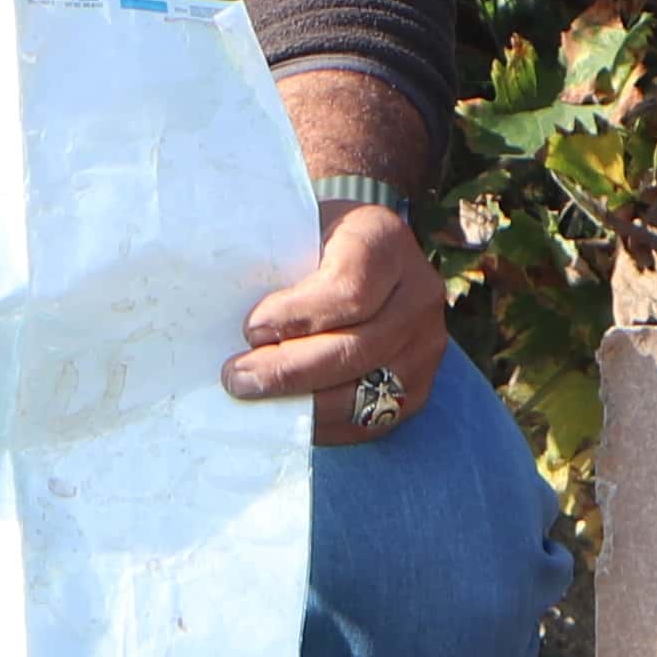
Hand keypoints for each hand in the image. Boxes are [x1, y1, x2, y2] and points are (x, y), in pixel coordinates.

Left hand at [226, 200, 451, 447]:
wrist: (357, 257)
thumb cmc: (309, 244)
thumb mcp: (293, 232)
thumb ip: (269, 266)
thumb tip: (230, 326)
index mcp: (384, 240)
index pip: (348, 291)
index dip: (298, 316)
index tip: (251, 329)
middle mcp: (418, 292)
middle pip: (356, 349)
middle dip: (289, 370)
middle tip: (238, 378)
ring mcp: (425, 344)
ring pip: (364, 391)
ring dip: (302, 403)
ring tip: (256, 398)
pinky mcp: (417, 387)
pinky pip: (371, 420)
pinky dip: (323, 424)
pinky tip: (286, 414)